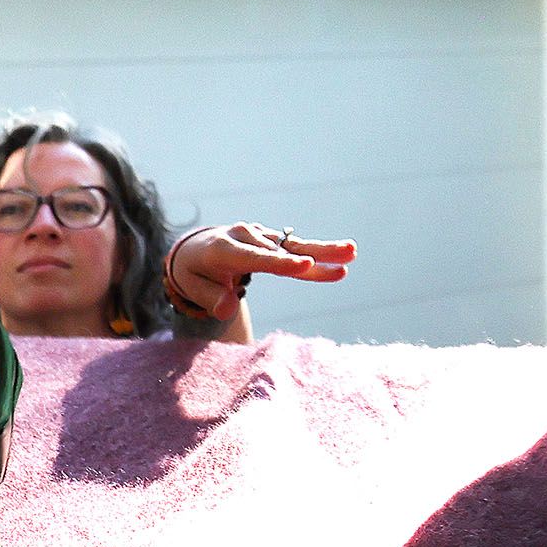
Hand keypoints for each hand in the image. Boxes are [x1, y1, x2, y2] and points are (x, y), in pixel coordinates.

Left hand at [163, 222, 355, 319]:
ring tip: (352, 252)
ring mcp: (262, 237)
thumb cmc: (195, 273)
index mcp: (225, 249)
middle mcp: (246, 237)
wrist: (196, 250)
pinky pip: (297, 249)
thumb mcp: (193, 287)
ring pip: (296, 246)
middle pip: (285, 249)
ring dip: (324, 250)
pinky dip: (318, 253)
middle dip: (316, 252)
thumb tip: (227, 309)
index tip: (306, 265)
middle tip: (345, 253)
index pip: (257, 258)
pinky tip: (343, 258)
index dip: (282, 262)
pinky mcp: (272, 241)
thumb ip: (210, 299)